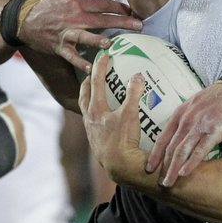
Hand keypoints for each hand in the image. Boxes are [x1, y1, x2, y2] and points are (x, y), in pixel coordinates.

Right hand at [19, 0, 141, 73]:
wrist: (22, 18)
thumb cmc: (45, 2)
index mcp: (76, 3)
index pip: (102, 4)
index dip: (119, 7)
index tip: (134, 11)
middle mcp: (73, 18)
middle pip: (100, 20)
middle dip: (121, 22)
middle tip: (139, 26)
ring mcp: (66, 33)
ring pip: (85, 37)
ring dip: (97, 40)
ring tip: (111, 44)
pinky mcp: (59, 46)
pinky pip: (71, 56)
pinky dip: (80, 62)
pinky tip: (91, 68)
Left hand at [78, 54, 146, 183]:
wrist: (120, 167)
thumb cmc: (124, 141)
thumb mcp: (130, 115)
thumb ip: (133, 94)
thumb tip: (137, 76)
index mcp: (95, 110)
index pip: (95, 82)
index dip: (99, 67)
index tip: (103, 55)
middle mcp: (89, 119)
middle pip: (84, 95)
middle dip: (87, 82)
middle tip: (91, 73)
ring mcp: (91, 131)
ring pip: (86, 109)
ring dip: (90, 98)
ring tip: (96, 93)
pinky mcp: (97, 141)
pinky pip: (94, 121)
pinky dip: (97, 113)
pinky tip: (106, 116)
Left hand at [146, 82, 221, 186]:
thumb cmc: (215, 99)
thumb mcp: (192, 106)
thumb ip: (183, 121)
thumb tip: (176, 137)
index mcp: (179, 115)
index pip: (163, 138)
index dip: (155, 155)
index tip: (149, 168)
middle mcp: (186, 120)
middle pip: (170, 148)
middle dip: (163, 167)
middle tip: (159, 182)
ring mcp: (199, 125)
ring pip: (182, 151)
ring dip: (173, 169)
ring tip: (168, 183)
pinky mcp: (214, 130)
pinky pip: (200, 149)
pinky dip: (191, 163)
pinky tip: (185, 173)